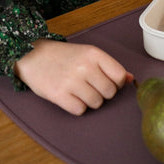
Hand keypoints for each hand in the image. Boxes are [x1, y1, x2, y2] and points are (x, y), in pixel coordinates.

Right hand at [14, 39, 132, 114]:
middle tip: (90, 86)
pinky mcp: (59, 95)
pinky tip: (70, 96)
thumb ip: (108, 66)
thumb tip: (130, 79)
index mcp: (94, 54)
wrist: (33, 56)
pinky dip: (77, 107)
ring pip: (96, 103)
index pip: (119, 76)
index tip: (106, 81)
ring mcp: (72, 81)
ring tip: (79, 90)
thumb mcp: (87, 54)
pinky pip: (80, 110)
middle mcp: (85, 66)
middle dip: (102, 93)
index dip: (115, 83)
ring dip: (90, 101)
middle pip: (109, 92)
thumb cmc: (64, 56)